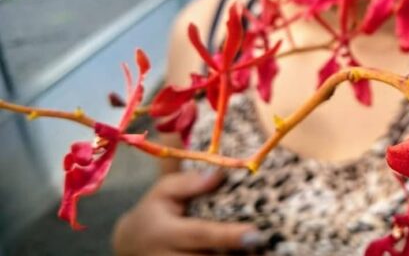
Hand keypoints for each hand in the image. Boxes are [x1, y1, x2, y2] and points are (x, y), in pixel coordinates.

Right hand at [112, 169, 264, 254]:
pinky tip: (245, 253)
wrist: (131, 244)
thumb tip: (219, 175)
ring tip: (261, 250)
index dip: (228, 236)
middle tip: (264, 244)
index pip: (200, 234)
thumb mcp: (163, 191)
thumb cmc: (154, 212)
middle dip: (237, 254)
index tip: (255, 234)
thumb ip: (190, 183)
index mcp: (165, 232)